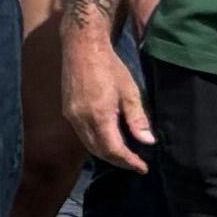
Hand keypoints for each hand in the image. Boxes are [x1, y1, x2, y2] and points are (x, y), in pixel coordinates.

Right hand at [59, 10, 154, 172]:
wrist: (82, 48)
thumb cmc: (110, 67)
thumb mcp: (130, 91)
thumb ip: (137, 119)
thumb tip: (148, 142)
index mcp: (99, 115)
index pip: (114, 149)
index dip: (129, 161)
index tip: (142, 167)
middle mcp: (81, 119)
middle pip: (99, 151)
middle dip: (118, 161)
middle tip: (136, 164)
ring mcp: (72, 116)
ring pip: (89, 145)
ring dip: (106, 154)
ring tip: (124, 155)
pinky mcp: (68, 111)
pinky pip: (82, 135)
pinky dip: (96, 143)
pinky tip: (108, 139)